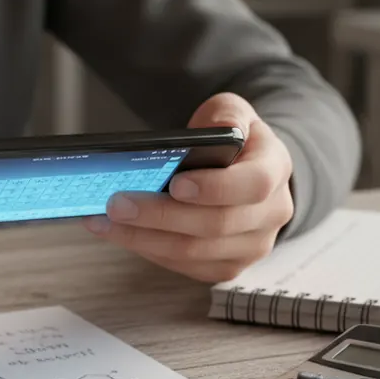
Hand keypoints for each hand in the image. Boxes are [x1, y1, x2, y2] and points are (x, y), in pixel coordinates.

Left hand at [84, 93, 293, 281]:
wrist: (246, 171)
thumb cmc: (234, 140)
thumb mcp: (232, 112)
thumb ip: (225, 116)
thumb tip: (212, 134)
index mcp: (276, 169)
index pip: (253, 185)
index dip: (214, 189)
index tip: (174, 184)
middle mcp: (272, 214)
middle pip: (216, 224)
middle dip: (161, 216)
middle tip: (115, 204)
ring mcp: (253, 246)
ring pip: (196, 252)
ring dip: (144, 239)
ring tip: (104, 221)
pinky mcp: (228, 266)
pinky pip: (186, 266)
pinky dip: (148, 251)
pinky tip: (119, 234)